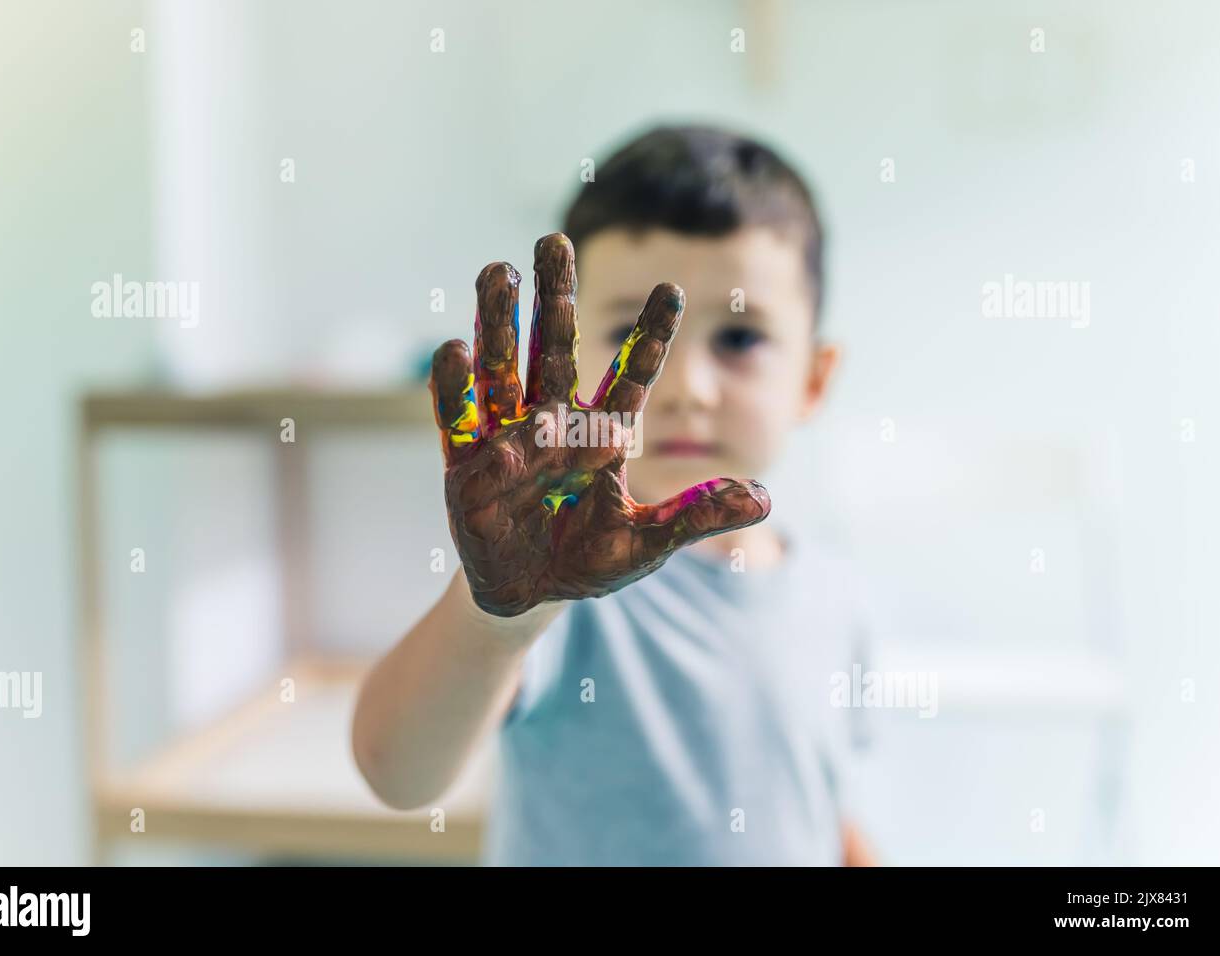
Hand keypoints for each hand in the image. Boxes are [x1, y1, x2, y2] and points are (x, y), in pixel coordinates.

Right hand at [428, 233, 769, 616]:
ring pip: (503, 372)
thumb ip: (697, 516)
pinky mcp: (465, 469)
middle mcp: (551, 424)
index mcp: (600, 435)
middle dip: (553, 300)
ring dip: (500, 324)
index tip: (672, 289)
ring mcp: (506, 440)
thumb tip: (766, 499)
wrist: (530, 595)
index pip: (631, 376)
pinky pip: (459, 421)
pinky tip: (453, 348)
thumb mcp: (647, 542)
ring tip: (497, 272)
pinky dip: (454, 389)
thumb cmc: (589, 561)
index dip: (650, 337)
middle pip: (554, 352)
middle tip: (553, 242)